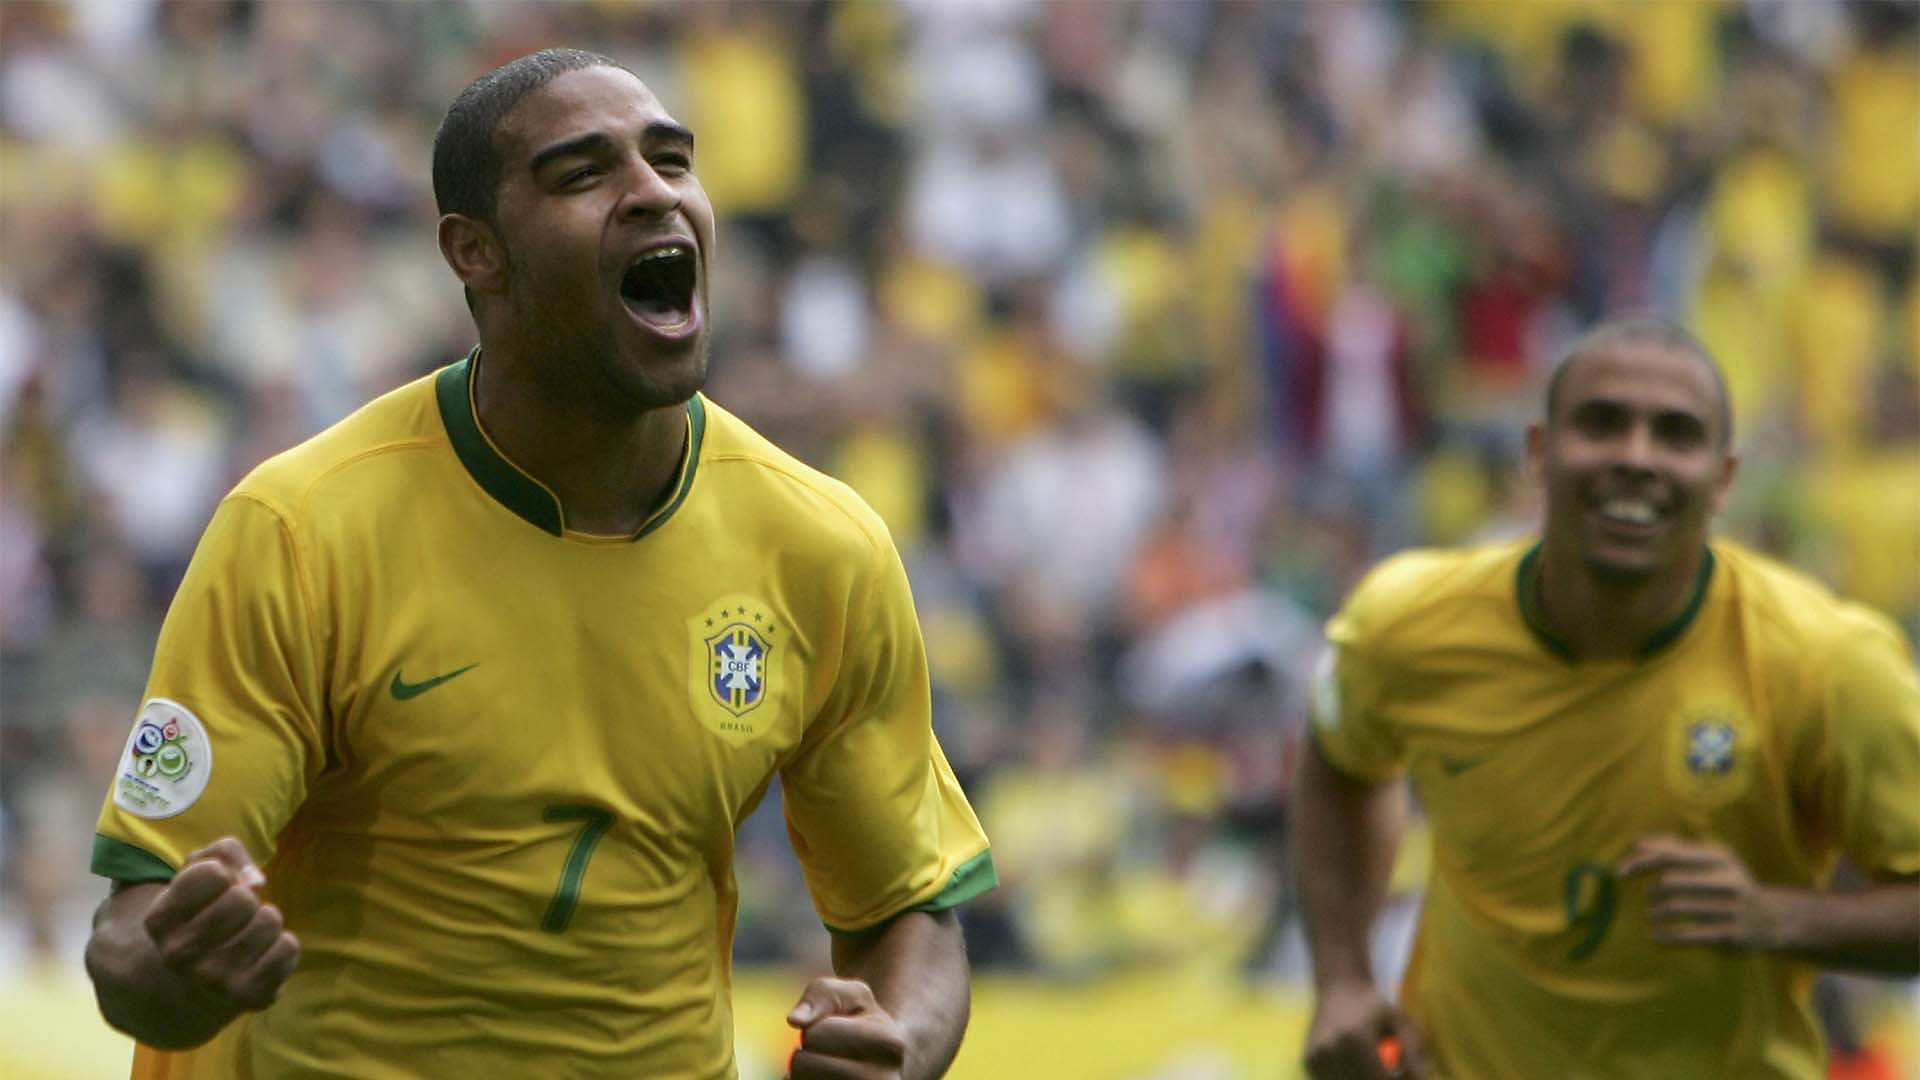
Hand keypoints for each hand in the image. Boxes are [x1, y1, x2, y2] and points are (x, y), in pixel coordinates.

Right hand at [142, 837, 299, 1010]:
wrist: (195, 982)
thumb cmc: (203, 913)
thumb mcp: (199, 873)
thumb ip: (224, 853)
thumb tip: (256, 881)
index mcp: (159, 921)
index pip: (212, 872)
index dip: (222, 874)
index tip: (213, 892)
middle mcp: (179, 955)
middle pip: (243, 898)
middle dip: (246, 899)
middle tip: (234, 916)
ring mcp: (213, 980)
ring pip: (269, 920)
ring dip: (265, 921)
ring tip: (246, 935)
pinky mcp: (249, 997)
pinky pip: (288, 948)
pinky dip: (282, 945)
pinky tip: (261, 956)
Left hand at [786, 976, 908, 1079]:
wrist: (881, 1064)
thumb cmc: (860, 1023)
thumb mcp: (849, 996)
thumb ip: (821, 994)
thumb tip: (796, 1020)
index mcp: (889, 1044)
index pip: (815, 1034)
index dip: (817, 1028)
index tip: (839, 1033)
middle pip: (802, 1065)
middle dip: (807, 1054)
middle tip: (831, 1055)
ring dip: (804, 1076)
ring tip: (829, 1072)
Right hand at [1303, 982, 1425, 1078]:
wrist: (1338, 989)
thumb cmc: (1372, 1005)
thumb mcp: (1399, 1019)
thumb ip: (1413, 1046)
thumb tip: (1424, 1075)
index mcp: (1355, 1037)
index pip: (1378, 1078)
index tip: (1402, 1076)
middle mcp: (1331, 1048)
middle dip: (1377, 1079)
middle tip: (1387, 1070)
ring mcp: (1317, 1056)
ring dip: (1361, 1078)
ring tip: (1370, 1065)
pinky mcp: (1309, 1061)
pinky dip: (1346, 1078)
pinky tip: (1353, 1067)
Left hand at [1618, 835, 1781, 949]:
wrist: (1775, 918)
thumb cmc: (1729, 883)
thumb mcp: (1711, 860)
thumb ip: (1673, 849)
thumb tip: (1635, 844)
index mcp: (1720, 857)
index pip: (1670, 854)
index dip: (1640, 862)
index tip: (1620, 872)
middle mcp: (1727, 880)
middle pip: (1670, 881)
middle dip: (1652, 892)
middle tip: (1650, 899)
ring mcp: (1730, 908)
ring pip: (1676, 907)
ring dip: (1656, 913)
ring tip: (1653, 915)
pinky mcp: (1729, 934)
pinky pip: (1688, 935)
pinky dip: (1665, 937)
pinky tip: (1655, 937)